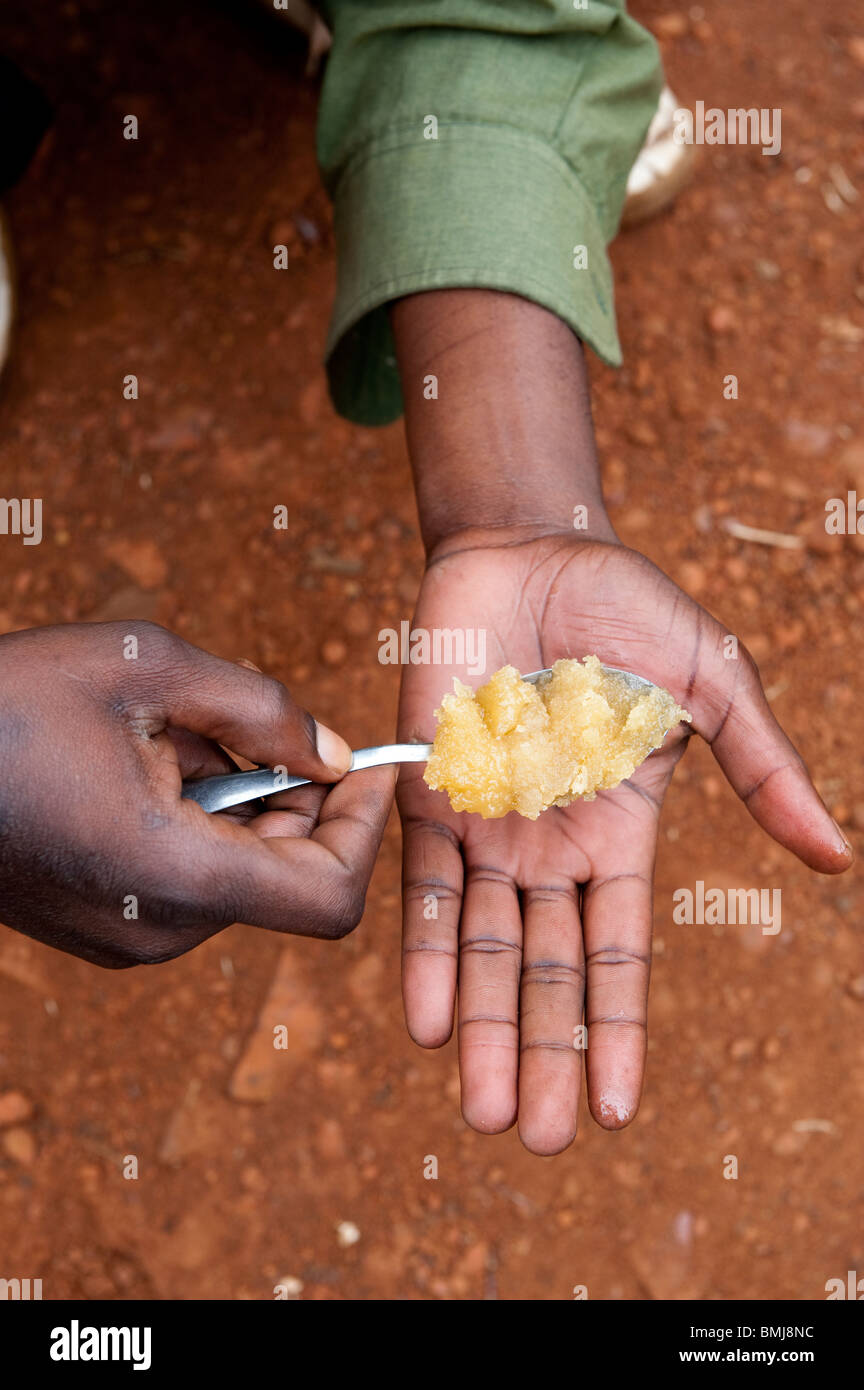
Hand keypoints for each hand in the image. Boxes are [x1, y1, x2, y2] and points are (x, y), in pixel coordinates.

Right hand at [0, 621, 393, 966]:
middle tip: (240, 721)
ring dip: (240, 803)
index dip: (364, 829)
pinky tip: (140, 766)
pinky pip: (190, 884)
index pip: (329, 896)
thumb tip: (332, 753)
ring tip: (170, 736)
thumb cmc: (6, 704)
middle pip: (285, 876)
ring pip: (238, 874)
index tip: (367, 764)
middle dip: (293, 796)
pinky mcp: (102, 932)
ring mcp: (126, 940)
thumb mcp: (148, 668)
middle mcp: (158, 929)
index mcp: (175, 875)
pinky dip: (199, 825)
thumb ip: (262, 709)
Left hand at [397, 533, 850, 1153]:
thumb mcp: (713, 685)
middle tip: (536, 1140)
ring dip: (480, 1029)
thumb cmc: (626, 609)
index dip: (619, 1030)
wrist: (532, 549)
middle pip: (545, 970)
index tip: (618, 1110)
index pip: (618, 952)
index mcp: (618, 832)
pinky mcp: (429, 792)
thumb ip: (761, 769)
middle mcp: (549, 845)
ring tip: (482, 1109)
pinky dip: (423, 953)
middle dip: (543, 1053)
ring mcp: (487, 824)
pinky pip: (423, 886)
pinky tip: (422, 1022)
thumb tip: (835, 857)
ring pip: (483, 947)